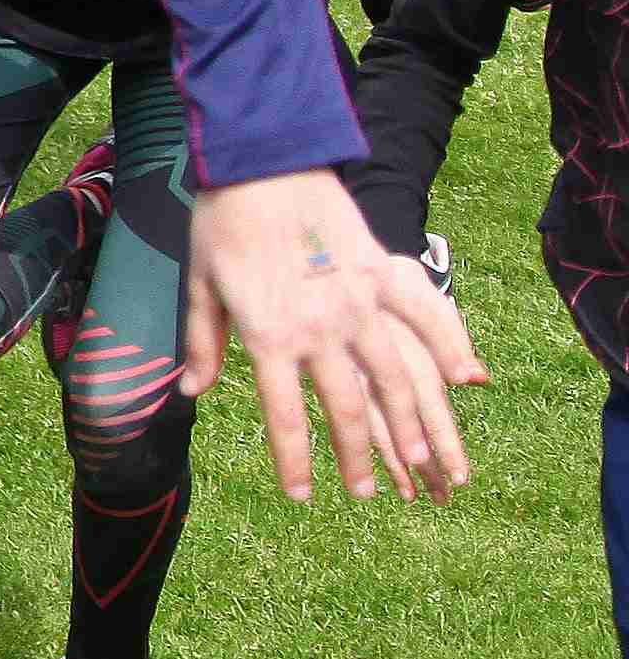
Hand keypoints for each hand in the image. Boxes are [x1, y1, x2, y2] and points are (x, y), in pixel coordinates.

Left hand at [180, 166, 484, 501]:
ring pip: (393, 380)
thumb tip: (191, 391)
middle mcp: (317, 330)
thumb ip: (203, 344)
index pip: (283, 417)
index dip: (294, 462)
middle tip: (365, 493)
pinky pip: (425, 318)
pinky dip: (450, 350)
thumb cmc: (222, 223)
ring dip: (409, 425)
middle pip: (344, 411)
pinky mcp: (383, 274)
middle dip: (355, 459)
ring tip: (420, 461)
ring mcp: (356, 303)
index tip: (303, 495)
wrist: (260, 163)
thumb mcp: (200, 287)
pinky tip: (467, 382)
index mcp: (267, 337)